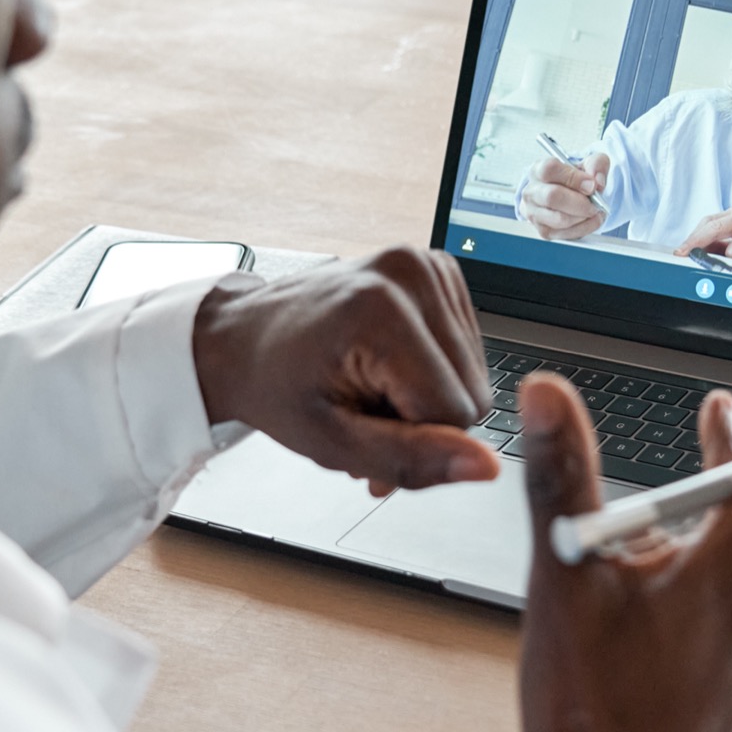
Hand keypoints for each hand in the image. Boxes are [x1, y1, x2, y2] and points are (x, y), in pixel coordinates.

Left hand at [191, 247, 499, 494]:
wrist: (247, 337)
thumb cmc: (275, 383)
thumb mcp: (331, 442)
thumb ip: (411, 458)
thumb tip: (485, 466)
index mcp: (381, 309)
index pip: (456, 414)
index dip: (415, 442)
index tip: (366, 431)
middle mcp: (411, 273)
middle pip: (472, 393)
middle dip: (423, 420)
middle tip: (365, 412)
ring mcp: (428, 264)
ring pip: (474, 376)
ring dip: (427, 396)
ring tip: (372, 387)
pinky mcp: (438, 269)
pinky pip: (467, 349)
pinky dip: (432, 369)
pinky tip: (389, 364)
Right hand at [518, 152, 610, 239]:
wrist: (571, 195)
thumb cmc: (576, 178)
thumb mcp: (589, 163)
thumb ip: (596, 165)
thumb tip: (598, 183)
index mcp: (538, 170)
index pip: (549, 170)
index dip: (573, 177)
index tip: (591, 185)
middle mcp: (532, 192)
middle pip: (552, 197)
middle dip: (580, 202)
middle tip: (595, 203)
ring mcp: (535, 214)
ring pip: (560, 219)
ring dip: (584, 217)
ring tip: (595, 211)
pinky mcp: (544, 231)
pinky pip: (566, 234)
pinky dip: (584, 228)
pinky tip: (590, 220)